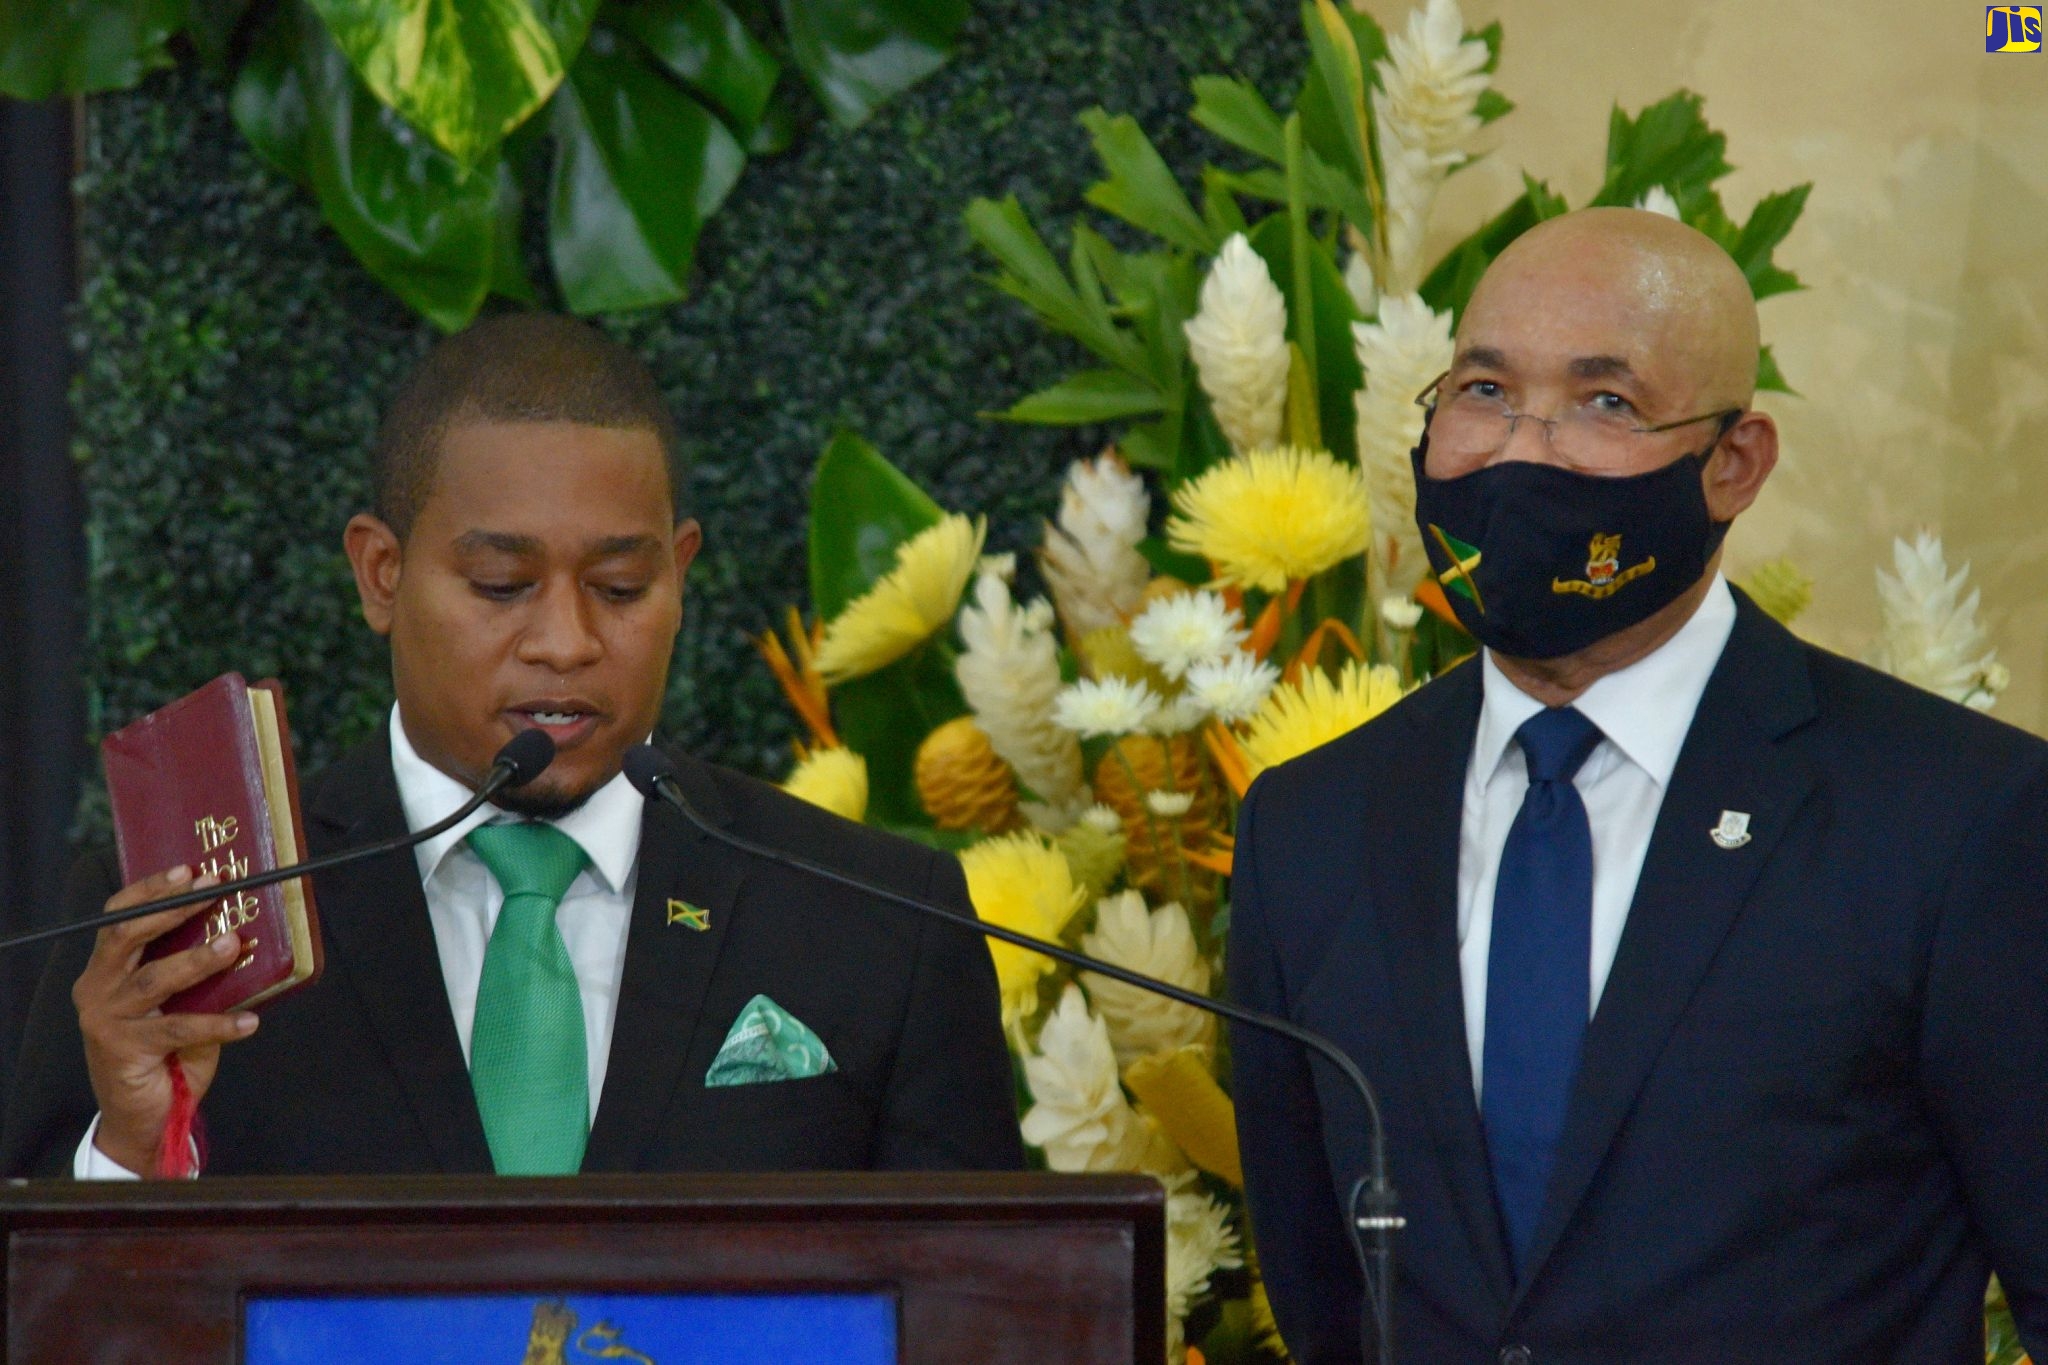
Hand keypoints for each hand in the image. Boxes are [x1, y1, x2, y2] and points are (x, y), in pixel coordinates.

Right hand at [72, 865, 259, 1175]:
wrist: (143, 1116)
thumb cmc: (165, 1052)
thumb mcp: (179, 1003)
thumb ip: (195, 973)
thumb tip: (243, 936)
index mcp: (107, 969)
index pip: (120, 917)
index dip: (152, 889)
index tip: (190, 870)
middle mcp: (98, 988)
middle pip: (128, 935)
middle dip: (173, 908)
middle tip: (214, 889)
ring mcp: (107, 1019)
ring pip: (155, 978)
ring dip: (197, 959)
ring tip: (233, 945)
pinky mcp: (125, 1050)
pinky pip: (179, 1029)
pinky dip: (219, 1023)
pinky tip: (249, 1021)